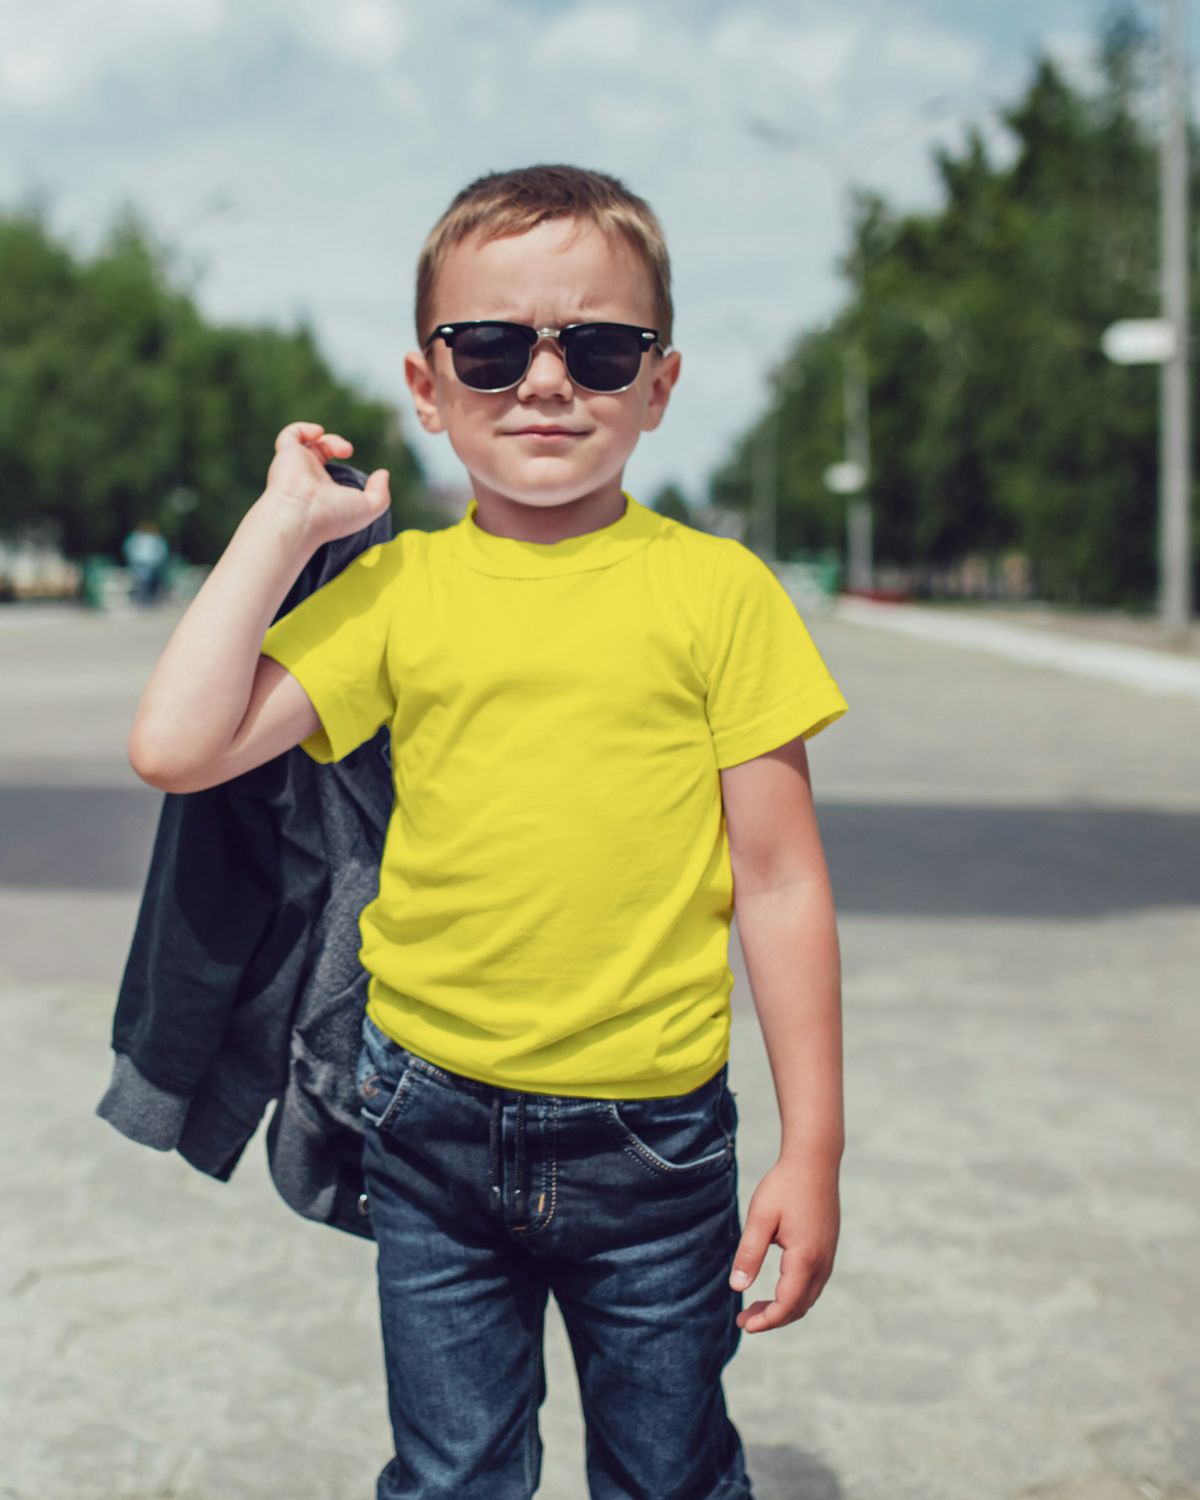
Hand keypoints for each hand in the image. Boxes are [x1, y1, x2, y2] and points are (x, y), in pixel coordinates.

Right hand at [263, 420, 390, 547]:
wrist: (300, 517)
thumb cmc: (332, 517)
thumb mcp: (369, 509)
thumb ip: (381, 494)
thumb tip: (383, 473)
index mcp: (324, 492)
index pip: (333, 473)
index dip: (347, 471)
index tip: (363, 473)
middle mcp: (308, 478)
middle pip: (320, 452)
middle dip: (337, 445)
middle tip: (347, 451)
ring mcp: (296, 465)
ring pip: (307, 443)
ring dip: (329, 439)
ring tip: (342, 449)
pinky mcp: (286, 453)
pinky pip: (290, 434)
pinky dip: (305, 428)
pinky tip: (318, 433)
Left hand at [728, 1152, 839, 1333]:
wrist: (815, 1161)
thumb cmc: (784, 1186)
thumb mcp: (760, 1218)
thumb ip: (749, 1254)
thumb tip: (736, 1287)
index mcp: (805, 1258)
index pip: (787, 1304)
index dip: (766, 1320)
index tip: (744, 1325)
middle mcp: (822, 1263)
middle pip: (798, 1307)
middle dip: (772, 1319)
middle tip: (744, 1319)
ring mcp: (828, 1256)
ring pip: (807, 1298)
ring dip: (783, 1308)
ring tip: (755, 1308)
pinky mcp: (827, 1249)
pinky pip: (813, 1284)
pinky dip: (794, 1295)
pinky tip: (776, 1288)